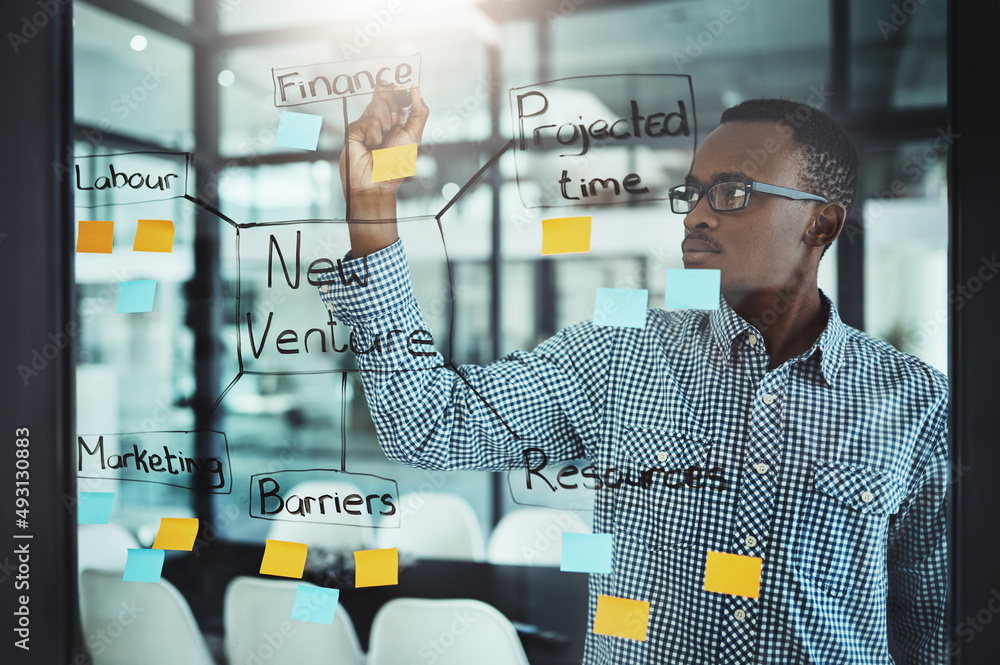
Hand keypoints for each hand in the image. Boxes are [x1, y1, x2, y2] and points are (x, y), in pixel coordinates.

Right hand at [340, 83, 428, 207]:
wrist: (377, 183)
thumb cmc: (396, 164)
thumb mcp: (414, 135)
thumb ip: (418, 111)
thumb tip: (414, 85)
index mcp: (397, 120)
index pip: (397, 94)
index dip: (400, 90)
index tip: (403, 87)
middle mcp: (381, 119)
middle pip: (386, 95)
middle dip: (394, 109)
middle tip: (394, 127)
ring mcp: (366, 123)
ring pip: (377, 105)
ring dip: (386, 124)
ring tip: (382, 142)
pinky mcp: (354, 129)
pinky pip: (368, 121)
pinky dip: (374, 135)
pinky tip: (370, 146)